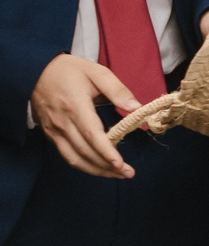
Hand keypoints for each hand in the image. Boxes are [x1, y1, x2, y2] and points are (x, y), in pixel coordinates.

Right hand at [31, 54, 137, 177]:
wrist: (36, 71)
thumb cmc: (69, 70)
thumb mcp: (97, 72)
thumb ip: (118, 90)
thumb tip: (137, 107)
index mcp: (76, 106)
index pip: (92, 135)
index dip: (106, 152)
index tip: (120, 164)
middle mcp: (62, 122)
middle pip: (85, 151)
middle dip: (107, 167)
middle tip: (128, 174)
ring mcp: (54, 130)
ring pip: (74, 158)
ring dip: (96, 170)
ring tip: (117, 174)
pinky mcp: (50, 134)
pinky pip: (66, 154)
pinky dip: (83, 164)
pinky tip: (98, 167)